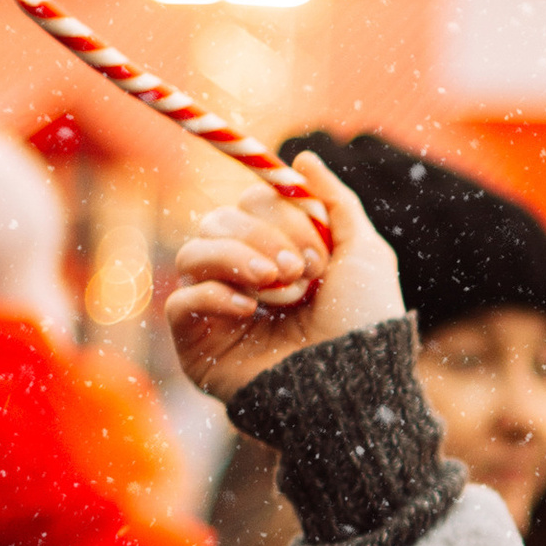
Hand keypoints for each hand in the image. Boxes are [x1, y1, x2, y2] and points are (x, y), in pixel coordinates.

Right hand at [165, 159, 404, 408]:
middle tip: (298, 272)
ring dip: (240, 260)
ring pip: (193, 252)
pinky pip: (180, 299)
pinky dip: (215, 294)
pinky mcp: (197, 344)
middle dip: (262, 238)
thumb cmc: (363, 323)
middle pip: (218, 222)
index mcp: (279, 254)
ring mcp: (217, 309)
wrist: (354, 386)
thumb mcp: (365, 252)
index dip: (279, 214)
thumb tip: (301, 158)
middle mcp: (244, 278)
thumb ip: (336, 201)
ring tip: (281, 289)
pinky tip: (250, 309)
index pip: (250, 205)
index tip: (318, 251)